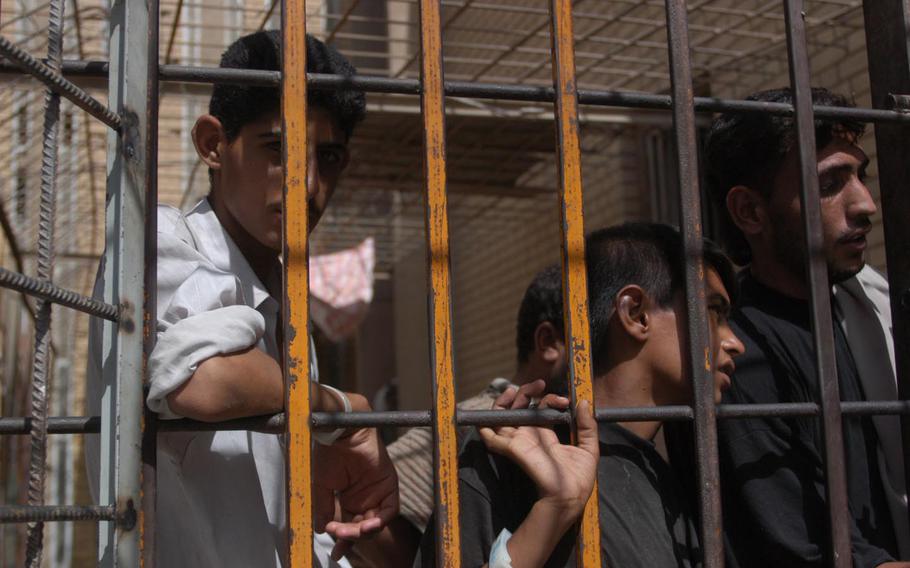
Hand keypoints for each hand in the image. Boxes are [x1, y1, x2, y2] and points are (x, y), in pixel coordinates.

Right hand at [312, 393, 398, 560]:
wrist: (341, 434)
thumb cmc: (329, 455)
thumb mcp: (322, 487)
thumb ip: (324, 509)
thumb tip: (322, 530)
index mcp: (349, 500)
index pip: (349, 526)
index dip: (344, 540)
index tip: (336, 553)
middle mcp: (365, 498)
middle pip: (362, 527)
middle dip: (352, 536)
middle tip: (340, 534)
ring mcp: (378, 492)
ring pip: (376, 522)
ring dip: (366, 531)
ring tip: (355, 531)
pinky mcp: (389, 485)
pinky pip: (390, 510)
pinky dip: (381, 520)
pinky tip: (368, 525)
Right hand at [479, 380, 598, 516]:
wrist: (570, 496)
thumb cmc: (579, 477)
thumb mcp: (588, 447)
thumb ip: (587, 425)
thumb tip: (585, 402)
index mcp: (545, 434)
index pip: (540, 408)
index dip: (549, 398)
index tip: (564, 400)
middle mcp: (529, 435)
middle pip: (518, 408)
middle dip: (525, 392)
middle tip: (538, 384)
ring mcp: (519, 441)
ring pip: (501, 417)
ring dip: (503, 401)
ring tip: (513, 389)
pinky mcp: (512, 448)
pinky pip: (490, 438)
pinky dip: (483, 426)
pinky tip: (491, 413)